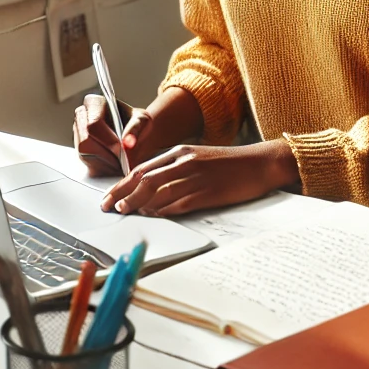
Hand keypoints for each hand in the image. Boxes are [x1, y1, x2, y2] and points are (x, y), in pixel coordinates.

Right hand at [73, 96, 162, 175]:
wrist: (134, 133)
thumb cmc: (137, 123)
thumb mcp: (142, 120)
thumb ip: (136, 129)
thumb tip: (127, 143)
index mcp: (94, 103)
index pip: (93, 124)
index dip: (107, 140)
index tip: (121, 150)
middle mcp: (81, 117)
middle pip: (85, 142)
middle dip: (106, 155)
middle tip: (123, 161)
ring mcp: (78, 134)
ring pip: (84, 155)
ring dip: (105, 163)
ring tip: (121, 163)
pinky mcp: (80, 150)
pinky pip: (86, 164)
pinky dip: (102, 168)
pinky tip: (115, 166)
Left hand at [99, 139, 299, 216]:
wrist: (259, 163)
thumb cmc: (229, 164)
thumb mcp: (198, 158)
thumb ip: (175, 169)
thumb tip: (151, 189)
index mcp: (180, 153)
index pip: (142, 169)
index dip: (122, 184)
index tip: (109, 196)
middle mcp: (184, 162)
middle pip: (144, 179)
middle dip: (122, 194)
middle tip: (109, 207)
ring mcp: (195, 177)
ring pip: (157, 191)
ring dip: (138, 203)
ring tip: (124, 212)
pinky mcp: (207, 193)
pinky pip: (178, 203)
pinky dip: (162, 210)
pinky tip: (152, 215)